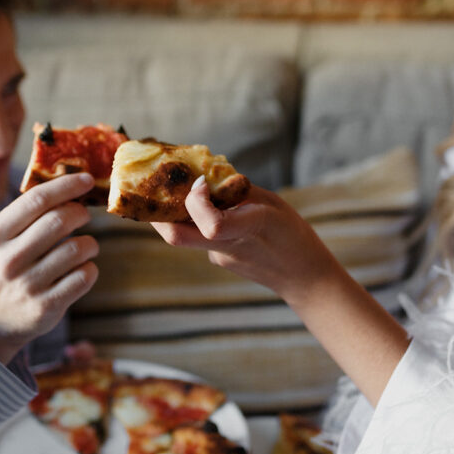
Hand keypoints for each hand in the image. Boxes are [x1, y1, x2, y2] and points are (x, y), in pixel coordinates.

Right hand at [0, 174, 99, 363]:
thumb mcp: (0, 239)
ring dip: (90, 243)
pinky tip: (83, 268)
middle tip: (84, 215)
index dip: (67, 185)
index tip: (87, 180)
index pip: (37, 200)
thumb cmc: (4, 267)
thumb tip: (70, 183)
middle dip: (80, 213)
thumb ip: (27, 214)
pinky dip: (90, 268)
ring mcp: (27, 285)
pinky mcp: (46, 307)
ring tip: (86, 246)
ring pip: (76, 249)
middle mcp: (8, 260)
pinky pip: (83, 277)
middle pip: (59, 221)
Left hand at [150, 177, 344, 305]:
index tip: (200, 182)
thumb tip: (203, 175)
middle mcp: (228, 248)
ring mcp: (219, 257)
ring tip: (172, 184)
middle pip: (176, 236)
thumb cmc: (293, 235)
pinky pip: (198, 235)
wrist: (303, 277)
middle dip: (156, 209)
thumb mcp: (271, 203)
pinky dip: (193, 217)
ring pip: (183, 234)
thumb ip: (237, 191)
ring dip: (172, 209)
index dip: (197, 202)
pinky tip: (203, 203)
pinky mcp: (218, 259)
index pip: (212, 225)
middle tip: (149, 182)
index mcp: (250, 229)